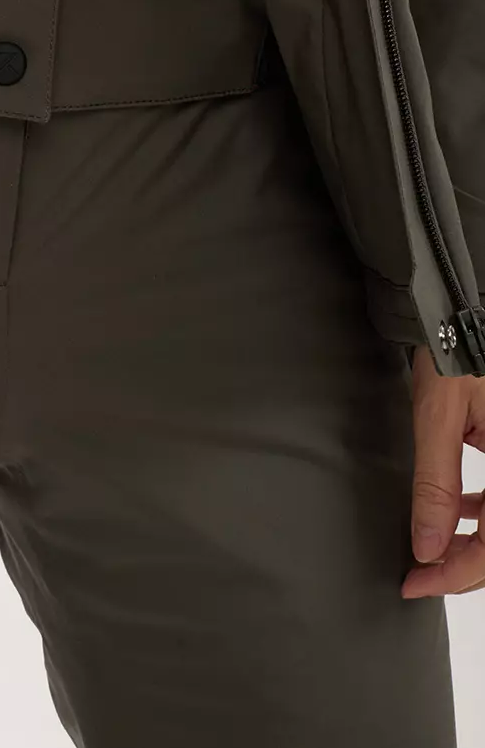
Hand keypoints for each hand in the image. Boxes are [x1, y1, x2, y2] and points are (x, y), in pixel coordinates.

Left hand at [402, 343, 484, 597]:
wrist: (460, 311)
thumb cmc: (455, 349)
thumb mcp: (439, 415)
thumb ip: (435, 484)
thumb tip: (425, 546)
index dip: (459, 573)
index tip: (416, 583)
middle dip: (466, 565)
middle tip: (419, 576)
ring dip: (475, 543)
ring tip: (431, 549)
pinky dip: (483, 513)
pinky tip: (455, 512)